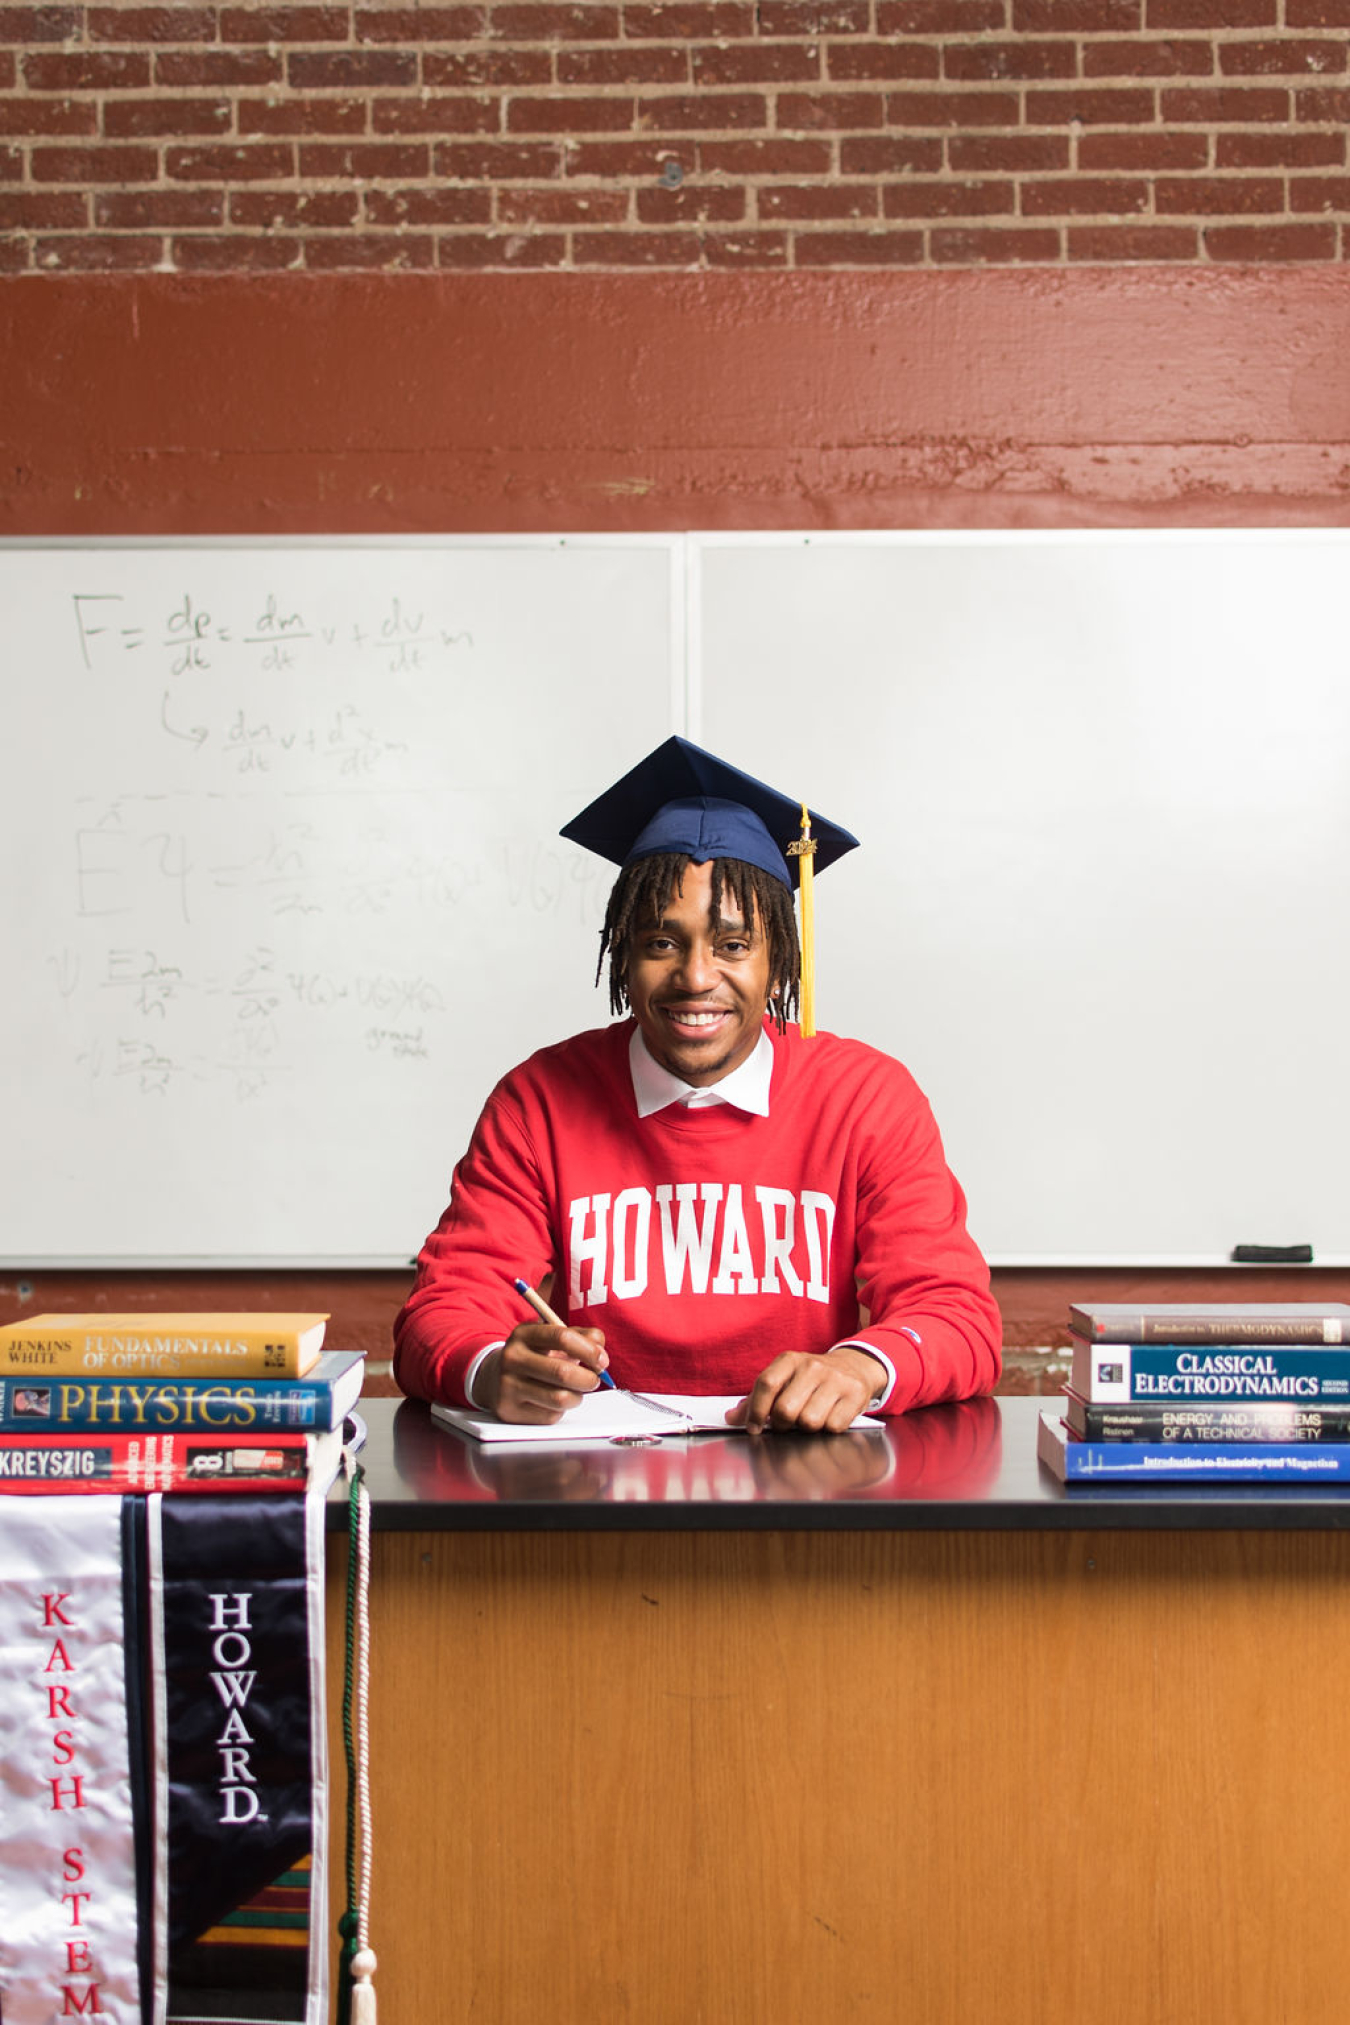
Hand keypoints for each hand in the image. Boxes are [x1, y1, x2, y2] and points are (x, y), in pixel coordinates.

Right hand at [477, 1322, 608, 1424]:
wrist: (494, 1378)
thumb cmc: (534, 1356)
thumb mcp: (552, 1339)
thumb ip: (582, 1337)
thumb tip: (600, 1353)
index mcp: (524, 1334)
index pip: (562, 1337)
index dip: (589, 1350)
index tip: (602, 1361)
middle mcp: (512, 1358)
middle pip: (562, 1372)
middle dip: (588, 1379)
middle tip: (594, 1380)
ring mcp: (508, 1386)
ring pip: (560, 1398)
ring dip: (577, 1397)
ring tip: (576, 1391)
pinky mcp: (509, 1411)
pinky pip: (550, 1416)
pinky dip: (561, 1411)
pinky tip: (553, 1401)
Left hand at [725, 1345, 885, 1433]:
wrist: (855, 1367)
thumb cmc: (812, 1379)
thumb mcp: (784, 1379)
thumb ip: (757, 1399)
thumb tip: (732, 1418)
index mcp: (789, 1360)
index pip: (766, 1384)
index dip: (756, 1411)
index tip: (754, 1427)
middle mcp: (812, 1366)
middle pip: (785, 1410)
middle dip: (783, 1424)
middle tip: (788, 1423)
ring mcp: (835, 1380)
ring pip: (809, 1421)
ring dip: (806, 1428)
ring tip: (810, 1418)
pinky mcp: (854, 1394)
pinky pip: (833, 1426)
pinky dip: (828, 1429)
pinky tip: (829, 1417)